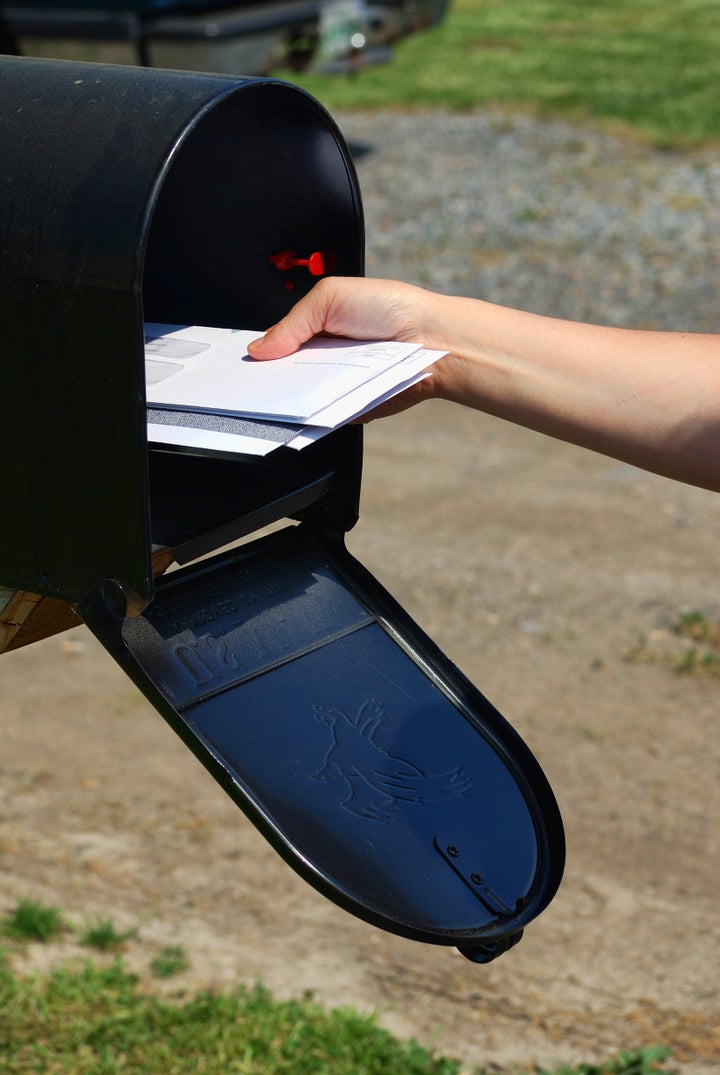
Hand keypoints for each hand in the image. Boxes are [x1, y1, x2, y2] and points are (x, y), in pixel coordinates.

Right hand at [247, 277, 445, 420]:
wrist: (430, 338)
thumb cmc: (390, 308)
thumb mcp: (331, 297)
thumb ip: (292, 323)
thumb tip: (259, 348)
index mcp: (316, 329)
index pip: (278, 346)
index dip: (259, 354)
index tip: (239, 364)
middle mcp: (323, 359)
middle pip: (284, 376)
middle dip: (268, 380)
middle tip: (250, 384)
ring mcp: (336, 385)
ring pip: (301, 399)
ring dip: (287, 400)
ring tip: (268, 400)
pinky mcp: (350, 408)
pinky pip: (325, 416)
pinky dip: (312, 416)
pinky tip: (299, 413)